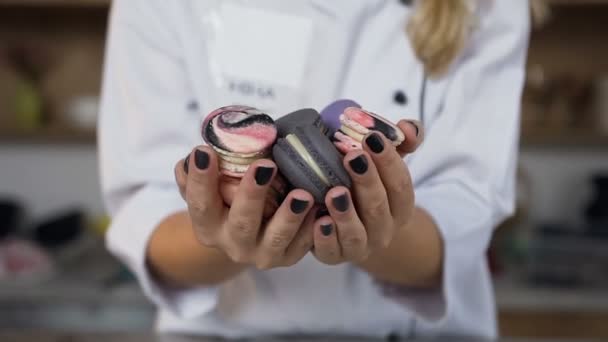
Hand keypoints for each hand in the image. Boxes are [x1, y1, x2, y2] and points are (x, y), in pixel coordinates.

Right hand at [175, 147, 314, 269]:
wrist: (247, 237)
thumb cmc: (227, 201)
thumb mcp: (208, 189)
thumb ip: (196, 173)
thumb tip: (196, 155)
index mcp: (208, 226)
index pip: (200, 204)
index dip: (200, 179)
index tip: (205, 151)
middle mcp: (232, 244)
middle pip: (241, 222)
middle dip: (252, 194)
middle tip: (265, 166)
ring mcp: (262, 254)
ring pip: (276, 238)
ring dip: (290, 216)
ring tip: (302, 195)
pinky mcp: (288, 257)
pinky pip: (303, 244)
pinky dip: (312, 228)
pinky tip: (321, 209)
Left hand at [312, 120, 422, 264]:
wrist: (349, 229)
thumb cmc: (364, 188)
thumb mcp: (383, 164)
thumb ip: (400, 143)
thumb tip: (408, 127)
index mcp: (400, 207)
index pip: (401, 184)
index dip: (389, 161)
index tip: (372, 138)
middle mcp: (384, 229)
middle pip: (379, 206)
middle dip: (366, 180)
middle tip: (351, 156)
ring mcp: (360, 246)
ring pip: (356, 233)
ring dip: (346, 213)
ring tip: (334, 192)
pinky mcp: (335, 256)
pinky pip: (331, 251)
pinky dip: (325, 238)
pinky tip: (318, 221)